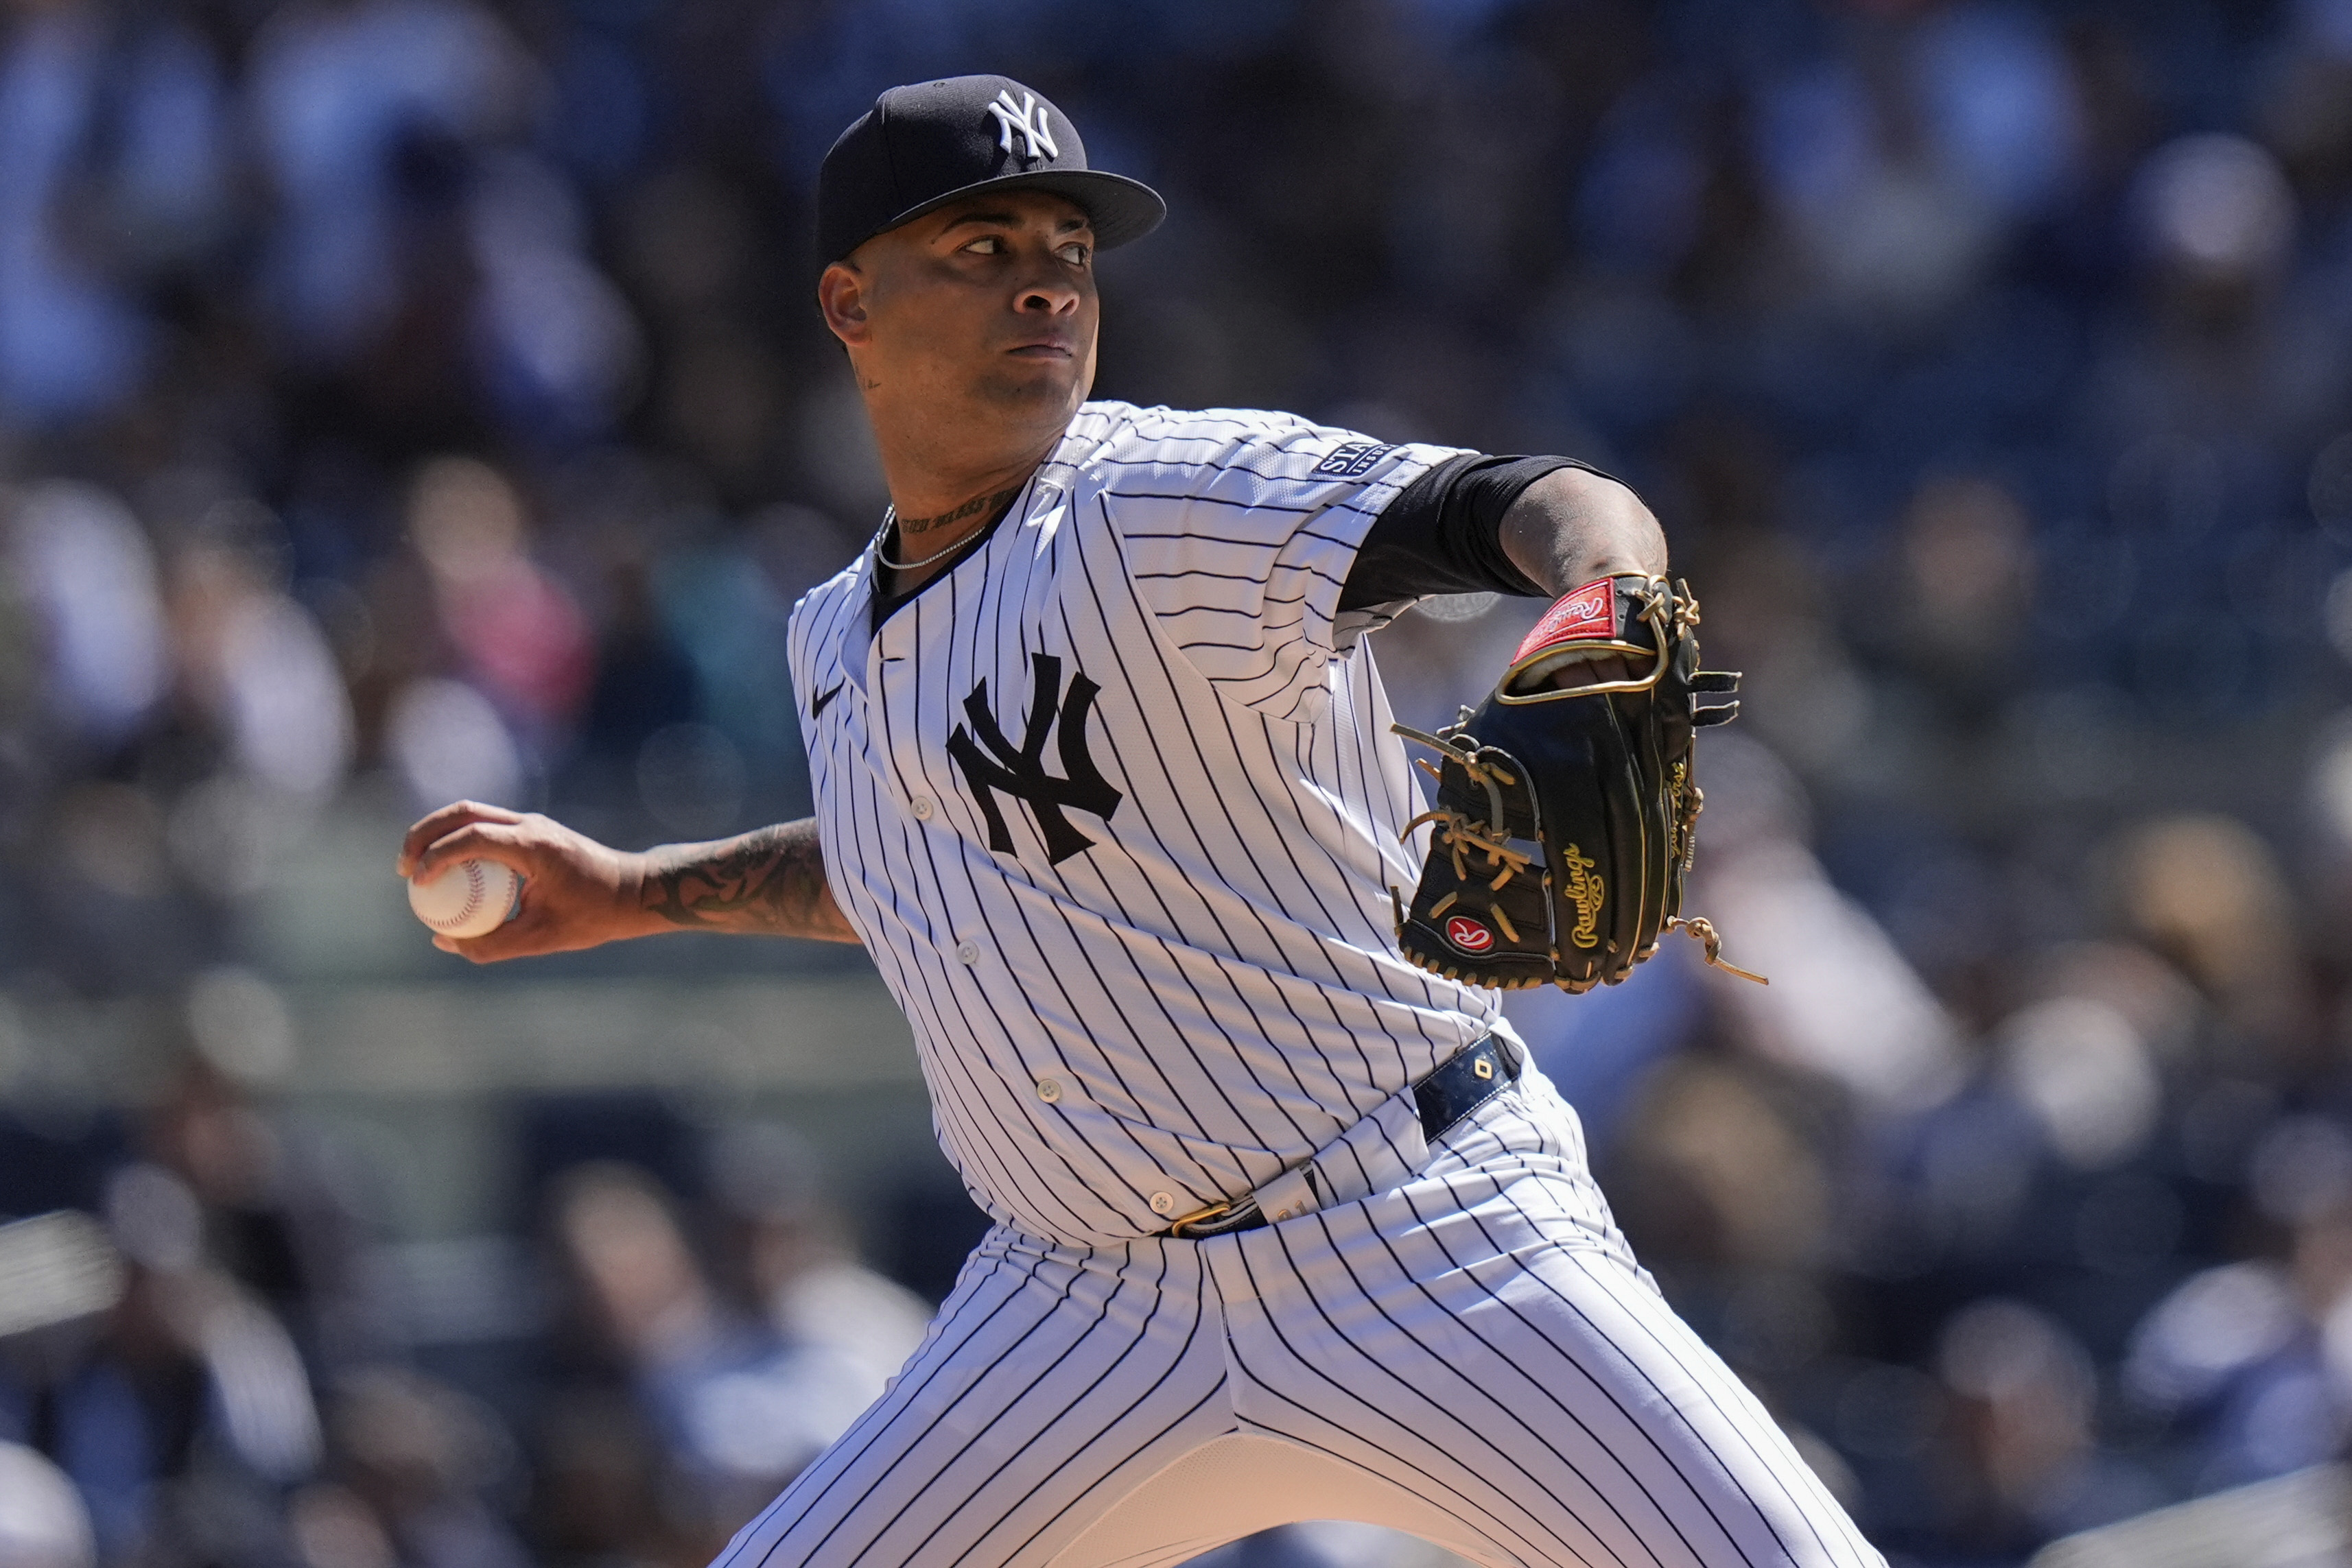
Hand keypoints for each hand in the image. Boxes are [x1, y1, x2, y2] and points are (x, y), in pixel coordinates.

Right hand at [396, 801, 655, 962]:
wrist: (632, 891)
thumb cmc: (593, 916)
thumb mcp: (541, 939)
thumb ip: (490, 943)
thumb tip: (443, 940)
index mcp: (534, 845)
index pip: (473, 837)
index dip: (437, 856)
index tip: (416, 884)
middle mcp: (530, 825)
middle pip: (463, 812)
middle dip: (424, 834)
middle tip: (402, 868)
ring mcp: (531, 822)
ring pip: (471, 812)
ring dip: (438, 833)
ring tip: (414, 867)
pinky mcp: (531, 829)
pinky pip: (484, 826)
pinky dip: (458, 841)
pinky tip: (445, 871)